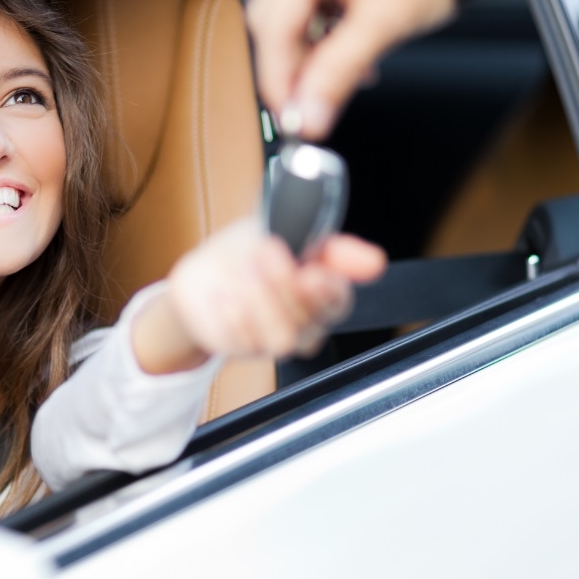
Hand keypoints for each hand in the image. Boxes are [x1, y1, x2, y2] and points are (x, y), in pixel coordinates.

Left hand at [132, 219, 385, 373]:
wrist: (204, 273)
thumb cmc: (251, 251)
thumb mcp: (287, 230)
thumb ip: (331, 247)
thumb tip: (375, 262)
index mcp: (322, 293)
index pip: (339, 302)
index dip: (328, 291)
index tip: (311, 272)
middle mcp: (303, 322)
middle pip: (309, 320)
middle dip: (283, 283)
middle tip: (264, 251)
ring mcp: (271, 339)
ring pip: (281, 339)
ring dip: (260, 301)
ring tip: (243, 271)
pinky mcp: (240, 347)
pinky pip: (242, 341)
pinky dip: (230, 312)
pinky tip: (222, 293)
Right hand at [247, 0, 456, 139]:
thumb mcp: (383, 22)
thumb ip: (340, 71)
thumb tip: (309, 115)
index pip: (274, 28)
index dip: (278, 80)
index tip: (291, 118)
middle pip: (271, 27)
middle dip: (289, 72)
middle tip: (308, 109)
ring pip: (284, 25)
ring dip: (305, 60)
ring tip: (337, 81)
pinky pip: (302, 16)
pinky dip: (317, 43)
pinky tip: (341, 59)